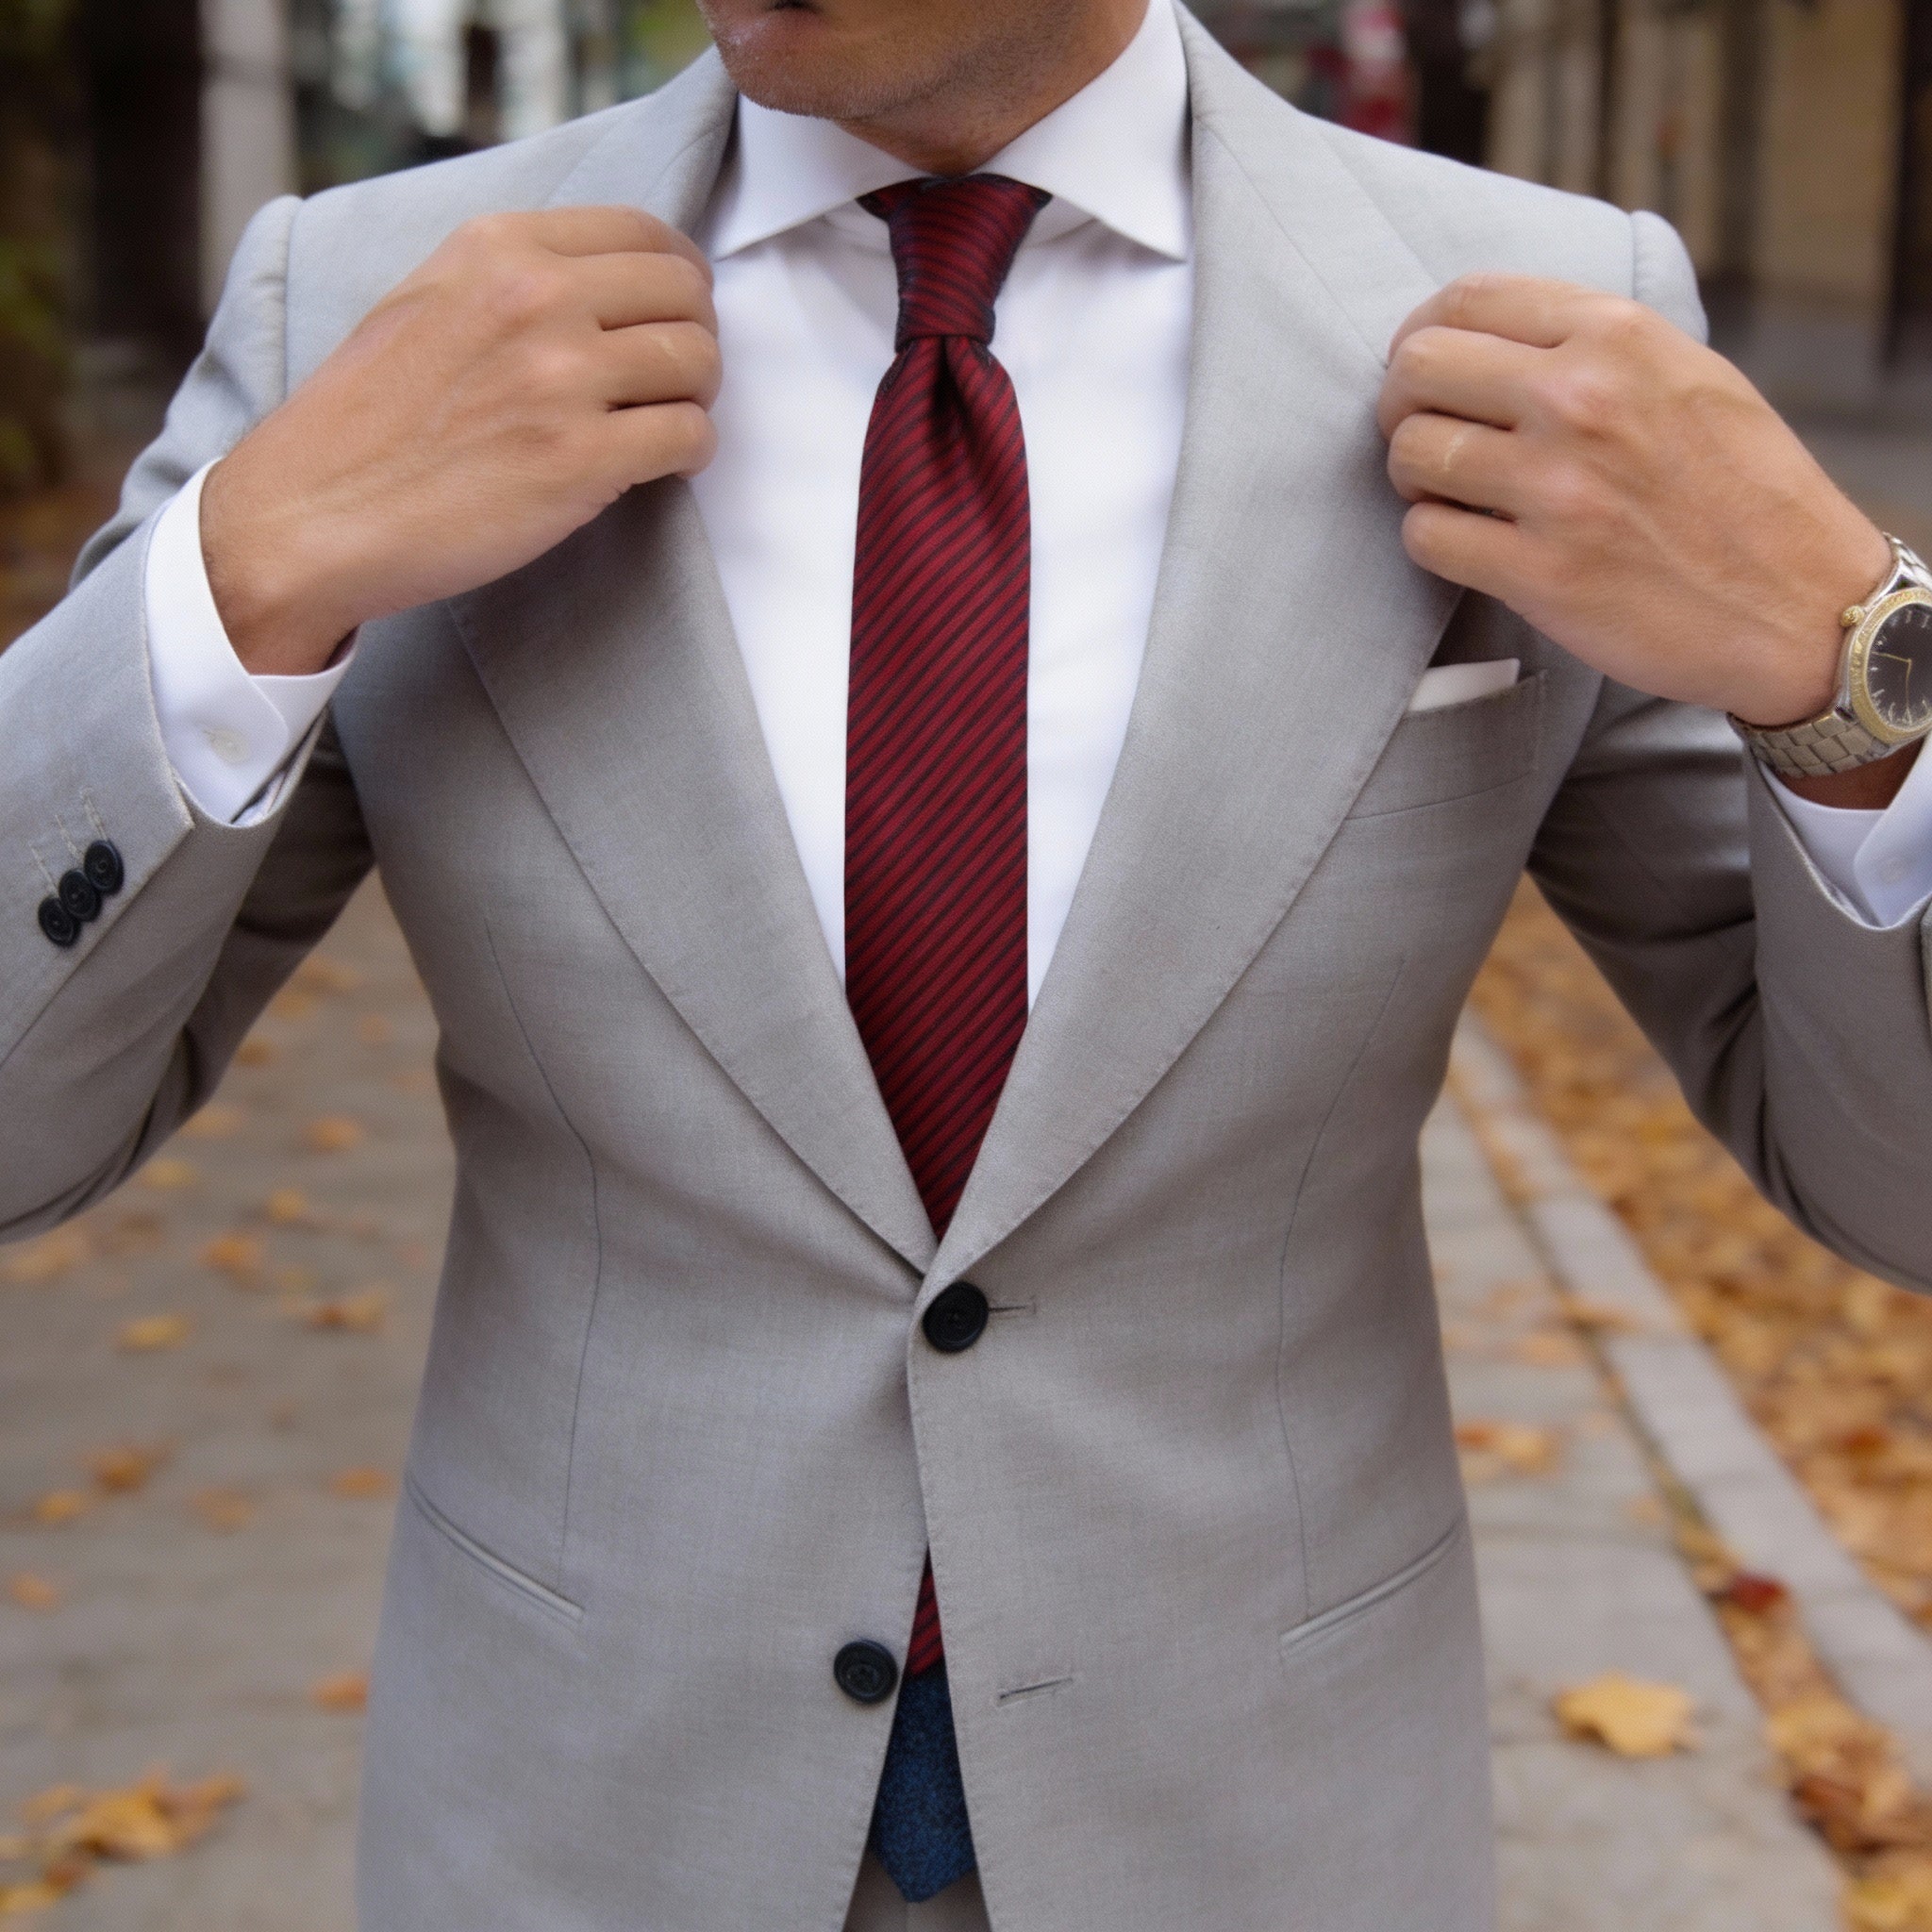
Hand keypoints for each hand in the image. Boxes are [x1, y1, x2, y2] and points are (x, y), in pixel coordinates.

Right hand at [200, 207, 720, 676]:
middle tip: (677, 377)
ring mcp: (561, 378)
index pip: (643, 230)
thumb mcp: (426, 299)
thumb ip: (508, 277)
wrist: (312, 512)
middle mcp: (535, 298)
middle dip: (696, 335)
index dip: (678, 275)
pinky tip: (663, 465)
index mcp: (497, 248)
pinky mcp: (580, 460)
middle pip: (685, 293)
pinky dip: (691, 453)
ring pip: (697, 362)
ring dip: (697, 397)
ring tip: (666, 421)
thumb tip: (601, 280)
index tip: (674, 311)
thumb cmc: (366, 421)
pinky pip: (688, 437)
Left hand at [1377, 274, 1891, 737]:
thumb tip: (1485, 335)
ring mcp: (1557, 489)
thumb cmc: (1739, 488)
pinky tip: (1469, 544)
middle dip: (1401, 403)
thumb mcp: (1686, 374)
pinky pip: (1426, 537)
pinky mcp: (1538, 573)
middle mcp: (1581, 401)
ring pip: (1411, 454)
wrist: (1800, 602)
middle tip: (1423, 436)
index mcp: (1616, 337)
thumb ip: (1591, 345)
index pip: (1464, 299)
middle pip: (1417, 368)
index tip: (1421, 368)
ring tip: (1451, 493)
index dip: (1420, 334)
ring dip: (1413, 477)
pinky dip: (1432, 540)